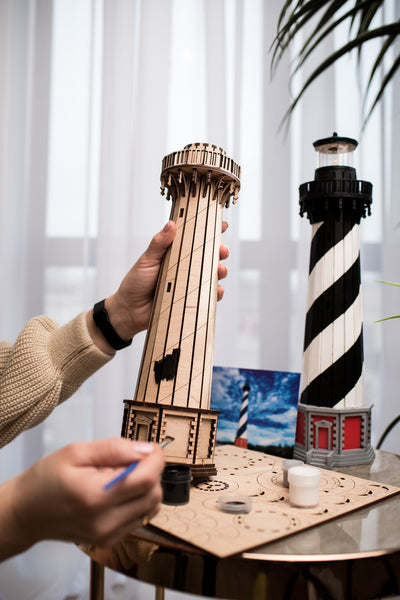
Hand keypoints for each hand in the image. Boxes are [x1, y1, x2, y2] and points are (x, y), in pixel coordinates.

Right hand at [0, 438, 164, 558]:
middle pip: (154, 494)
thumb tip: (144, 449)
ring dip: (146, 487)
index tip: (152, 447)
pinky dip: (137, 501)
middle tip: (133, 459)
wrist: (26, 513)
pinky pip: (139, 518)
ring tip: (122, 476)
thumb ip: (114, 449)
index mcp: (96, 496)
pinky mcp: (109, 540)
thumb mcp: (76, 452)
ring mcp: (109, 535)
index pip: (146, 479)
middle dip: (152, 471)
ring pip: (151, 507)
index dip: (156, 459)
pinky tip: (118, 492)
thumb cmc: (46, 480)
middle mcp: (106, 521)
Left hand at [87, 220, 228, 353]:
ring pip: (211, 276)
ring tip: (220, 270)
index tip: (221, 224)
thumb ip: (159, 243)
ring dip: (220, 271)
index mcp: (175, 254)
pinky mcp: (190, 300)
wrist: (129, 311)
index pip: (194, 240)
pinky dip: (216, 293)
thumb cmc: (135, 283)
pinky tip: (217, 290)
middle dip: (220, 252)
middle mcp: (184, 268)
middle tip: (223, 250)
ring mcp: (188, 284)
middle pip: (208, 257)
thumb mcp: (146, 260)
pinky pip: (208, 297)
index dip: (209, 232)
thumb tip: (171, 224)